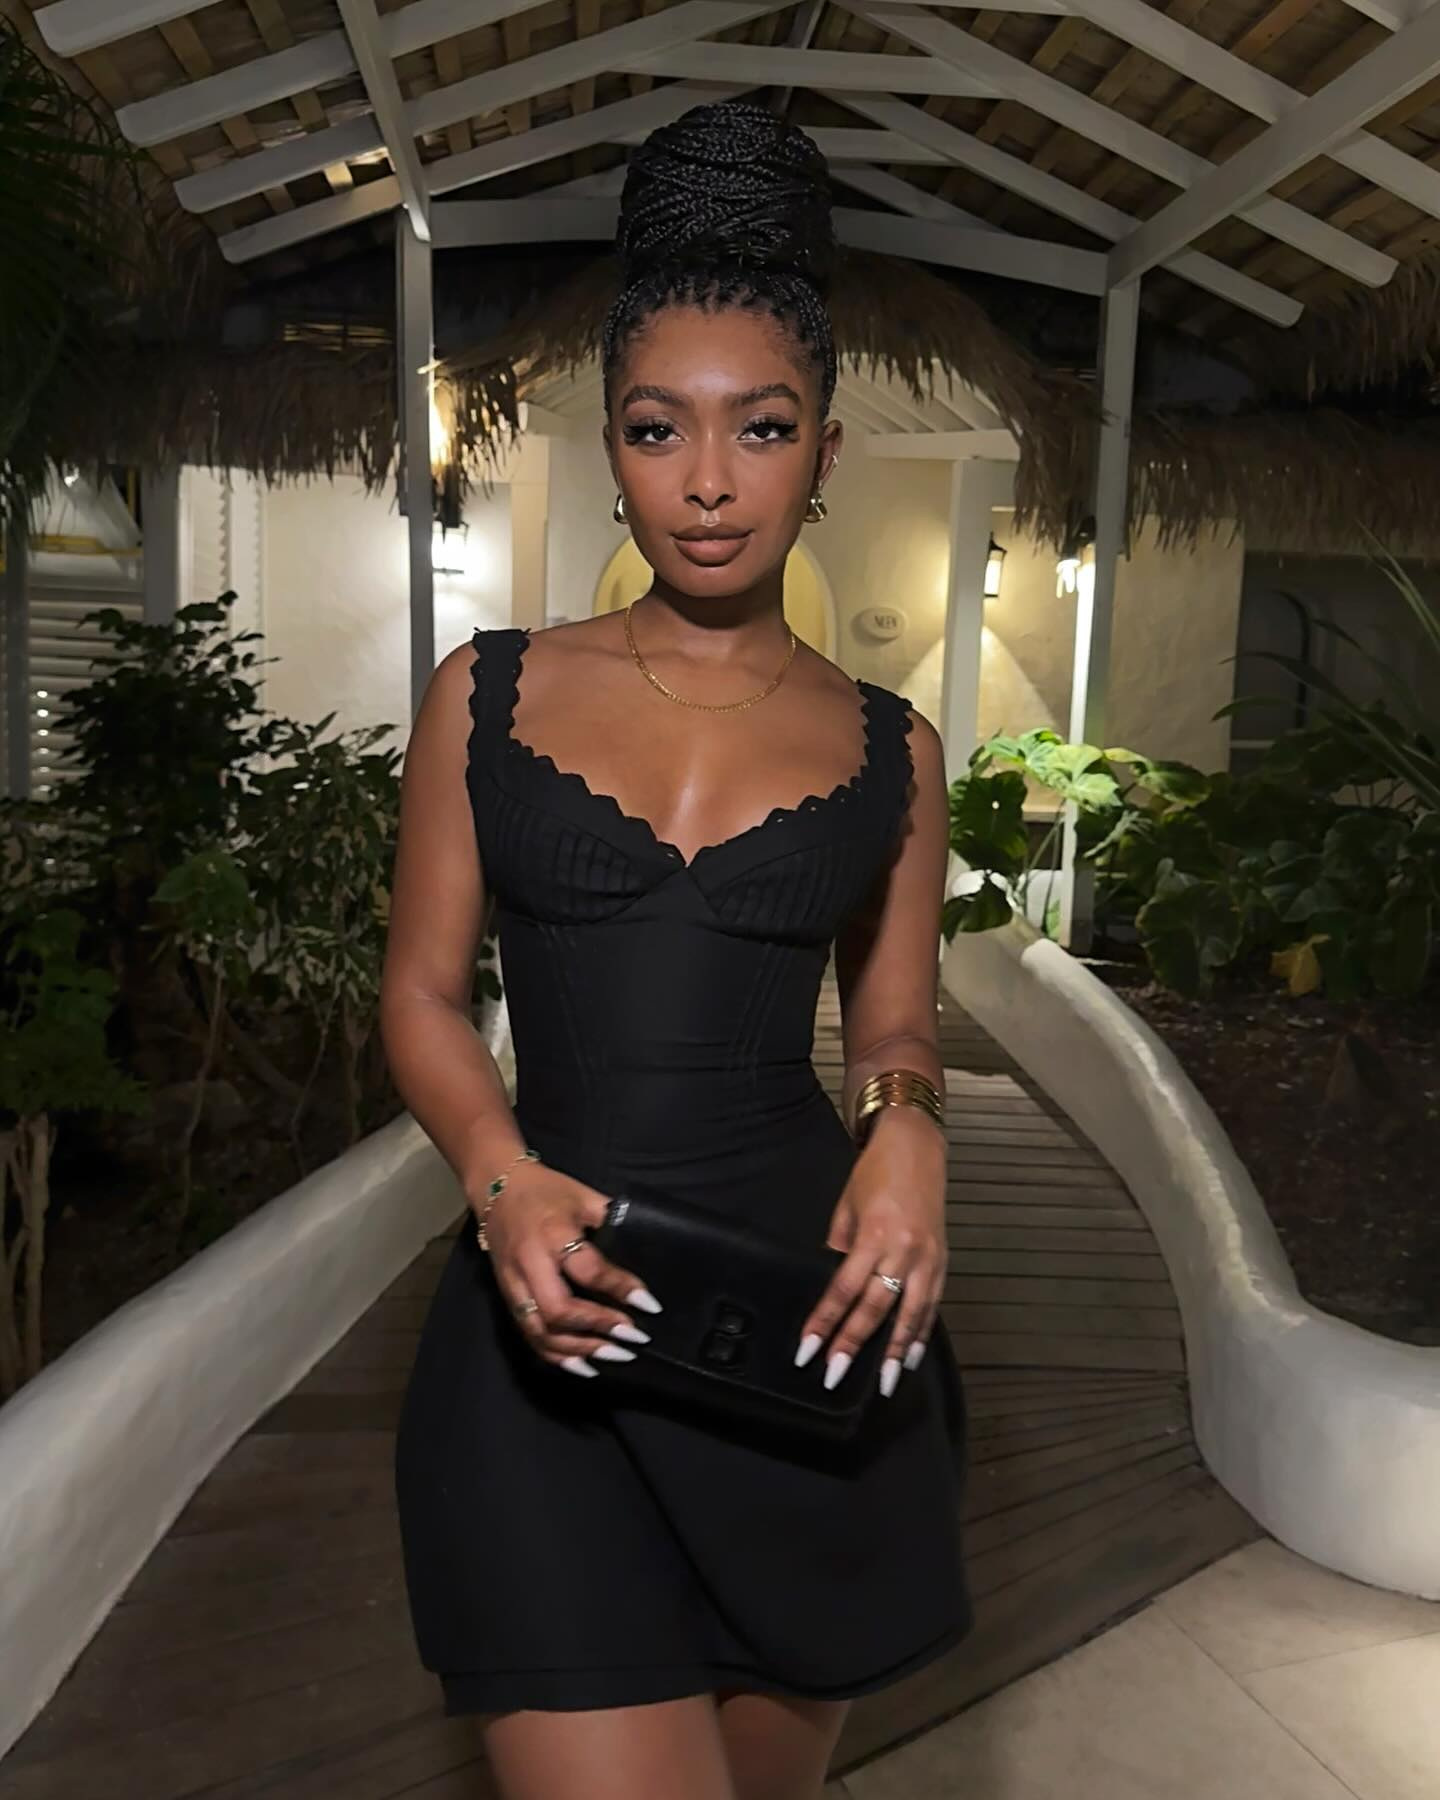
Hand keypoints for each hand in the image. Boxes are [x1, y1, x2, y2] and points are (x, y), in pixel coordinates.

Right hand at [472, 1163, 662, 1377]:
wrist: (496, 1186)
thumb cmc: (546, 1189)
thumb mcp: (584, 1196)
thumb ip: (612, 1222)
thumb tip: (646, 1249)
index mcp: (553, 1233)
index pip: (588, 1270)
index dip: (621, 1289)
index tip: (649, 1305)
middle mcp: (530, 1263)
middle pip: (558, 1311)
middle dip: (597, 1329)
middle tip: (632, 1337)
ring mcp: (513, 1284)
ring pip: (540, 1332)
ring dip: (578, 1350)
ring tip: (615, 1356)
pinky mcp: (506, 1297)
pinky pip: (528, 1334)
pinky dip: (555, 1356)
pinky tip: (582, 1365)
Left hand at [794, 1106, 946, 1398]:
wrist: (917, 1145)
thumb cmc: (874, 1173)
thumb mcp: (846, 1207)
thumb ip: (842, 1248)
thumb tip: (836, 1284)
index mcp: (874, 1235)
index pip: (844, 1290)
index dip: (825, 1322)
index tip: (808, 1350)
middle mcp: (904, 1251)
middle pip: (875, 1308)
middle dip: (853, 1345)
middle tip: (833, 1376)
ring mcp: (928, 1258)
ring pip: (910, 1313)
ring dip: (894, 1350)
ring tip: (883, 1382)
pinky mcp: (943, 1260)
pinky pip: (931, 1303)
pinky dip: (921, 1331)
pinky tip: (910, 1355)